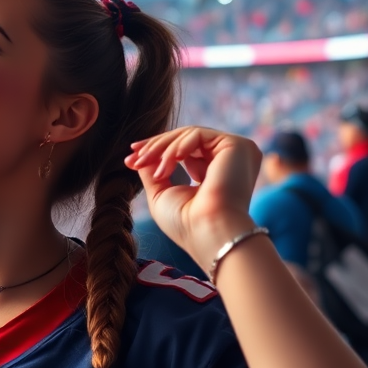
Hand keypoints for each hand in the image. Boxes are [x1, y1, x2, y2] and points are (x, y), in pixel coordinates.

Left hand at [125, 126, 261, 272]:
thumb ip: (153, 170)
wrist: (209, 233)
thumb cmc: (186, 224)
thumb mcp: (162, 193)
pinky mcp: (236, 145)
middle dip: (155, 147)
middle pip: (186, 140)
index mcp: (217, 172)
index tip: (131, 159)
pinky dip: (178, 147)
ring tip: (149, 167)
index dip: (157, 151)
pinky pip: (198, 134)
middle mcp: (230, 160)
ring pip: (189, 135)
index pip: (185, 151)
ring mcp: (235, 152)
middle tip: (134, 157)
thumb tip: (138, 153)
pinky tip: (167, 163)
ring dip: (163, 149)